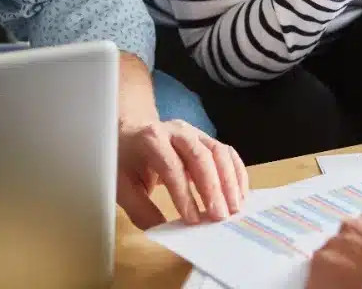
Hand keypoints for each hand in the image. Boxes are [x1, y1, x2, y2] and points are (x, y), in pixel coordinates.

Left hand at [116, 119, 248, 229]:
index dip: (184, 194)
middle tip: (220, 217)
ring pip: (218, 152)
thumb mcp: (122, 185)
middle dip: (213, 188)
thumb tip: (163, 231)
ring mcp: (194, 132)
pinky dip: (236, 173)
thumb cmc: (125, 159)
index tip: (193, 220)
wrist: (130, 132)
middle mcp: (176, 131)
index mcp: (150, 139)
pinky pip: (227, 153)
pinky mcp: (206, 139)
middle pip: (200, 156)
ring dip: (229, 181)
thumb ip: (141, 210)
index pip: (172, 166)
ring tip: (234, 208)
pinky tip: (239, 195)